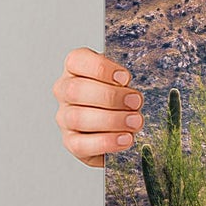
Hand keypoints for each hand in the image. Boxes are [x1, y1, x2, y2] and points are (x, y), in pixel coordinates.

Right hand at [52, 47, 144, 167]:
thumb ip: (127, 80)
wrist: (119, 127)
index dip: (100, 68)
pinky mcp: (71, 142)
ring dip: (112, 120)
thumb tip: (141, 85)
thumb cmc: (122, 97)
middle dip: (110, 96)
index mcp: (76, 69)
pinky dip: (107, 142)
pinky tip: (126, 139)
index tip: (125, 78)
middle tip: (136, 102)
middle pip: (76, 90)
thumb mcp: (125, 81)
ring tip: (136, 121)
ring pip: (78, 117)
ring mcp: (65, 118)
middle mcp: (65, 92)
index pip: (77, 60)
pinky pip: (82, 144)